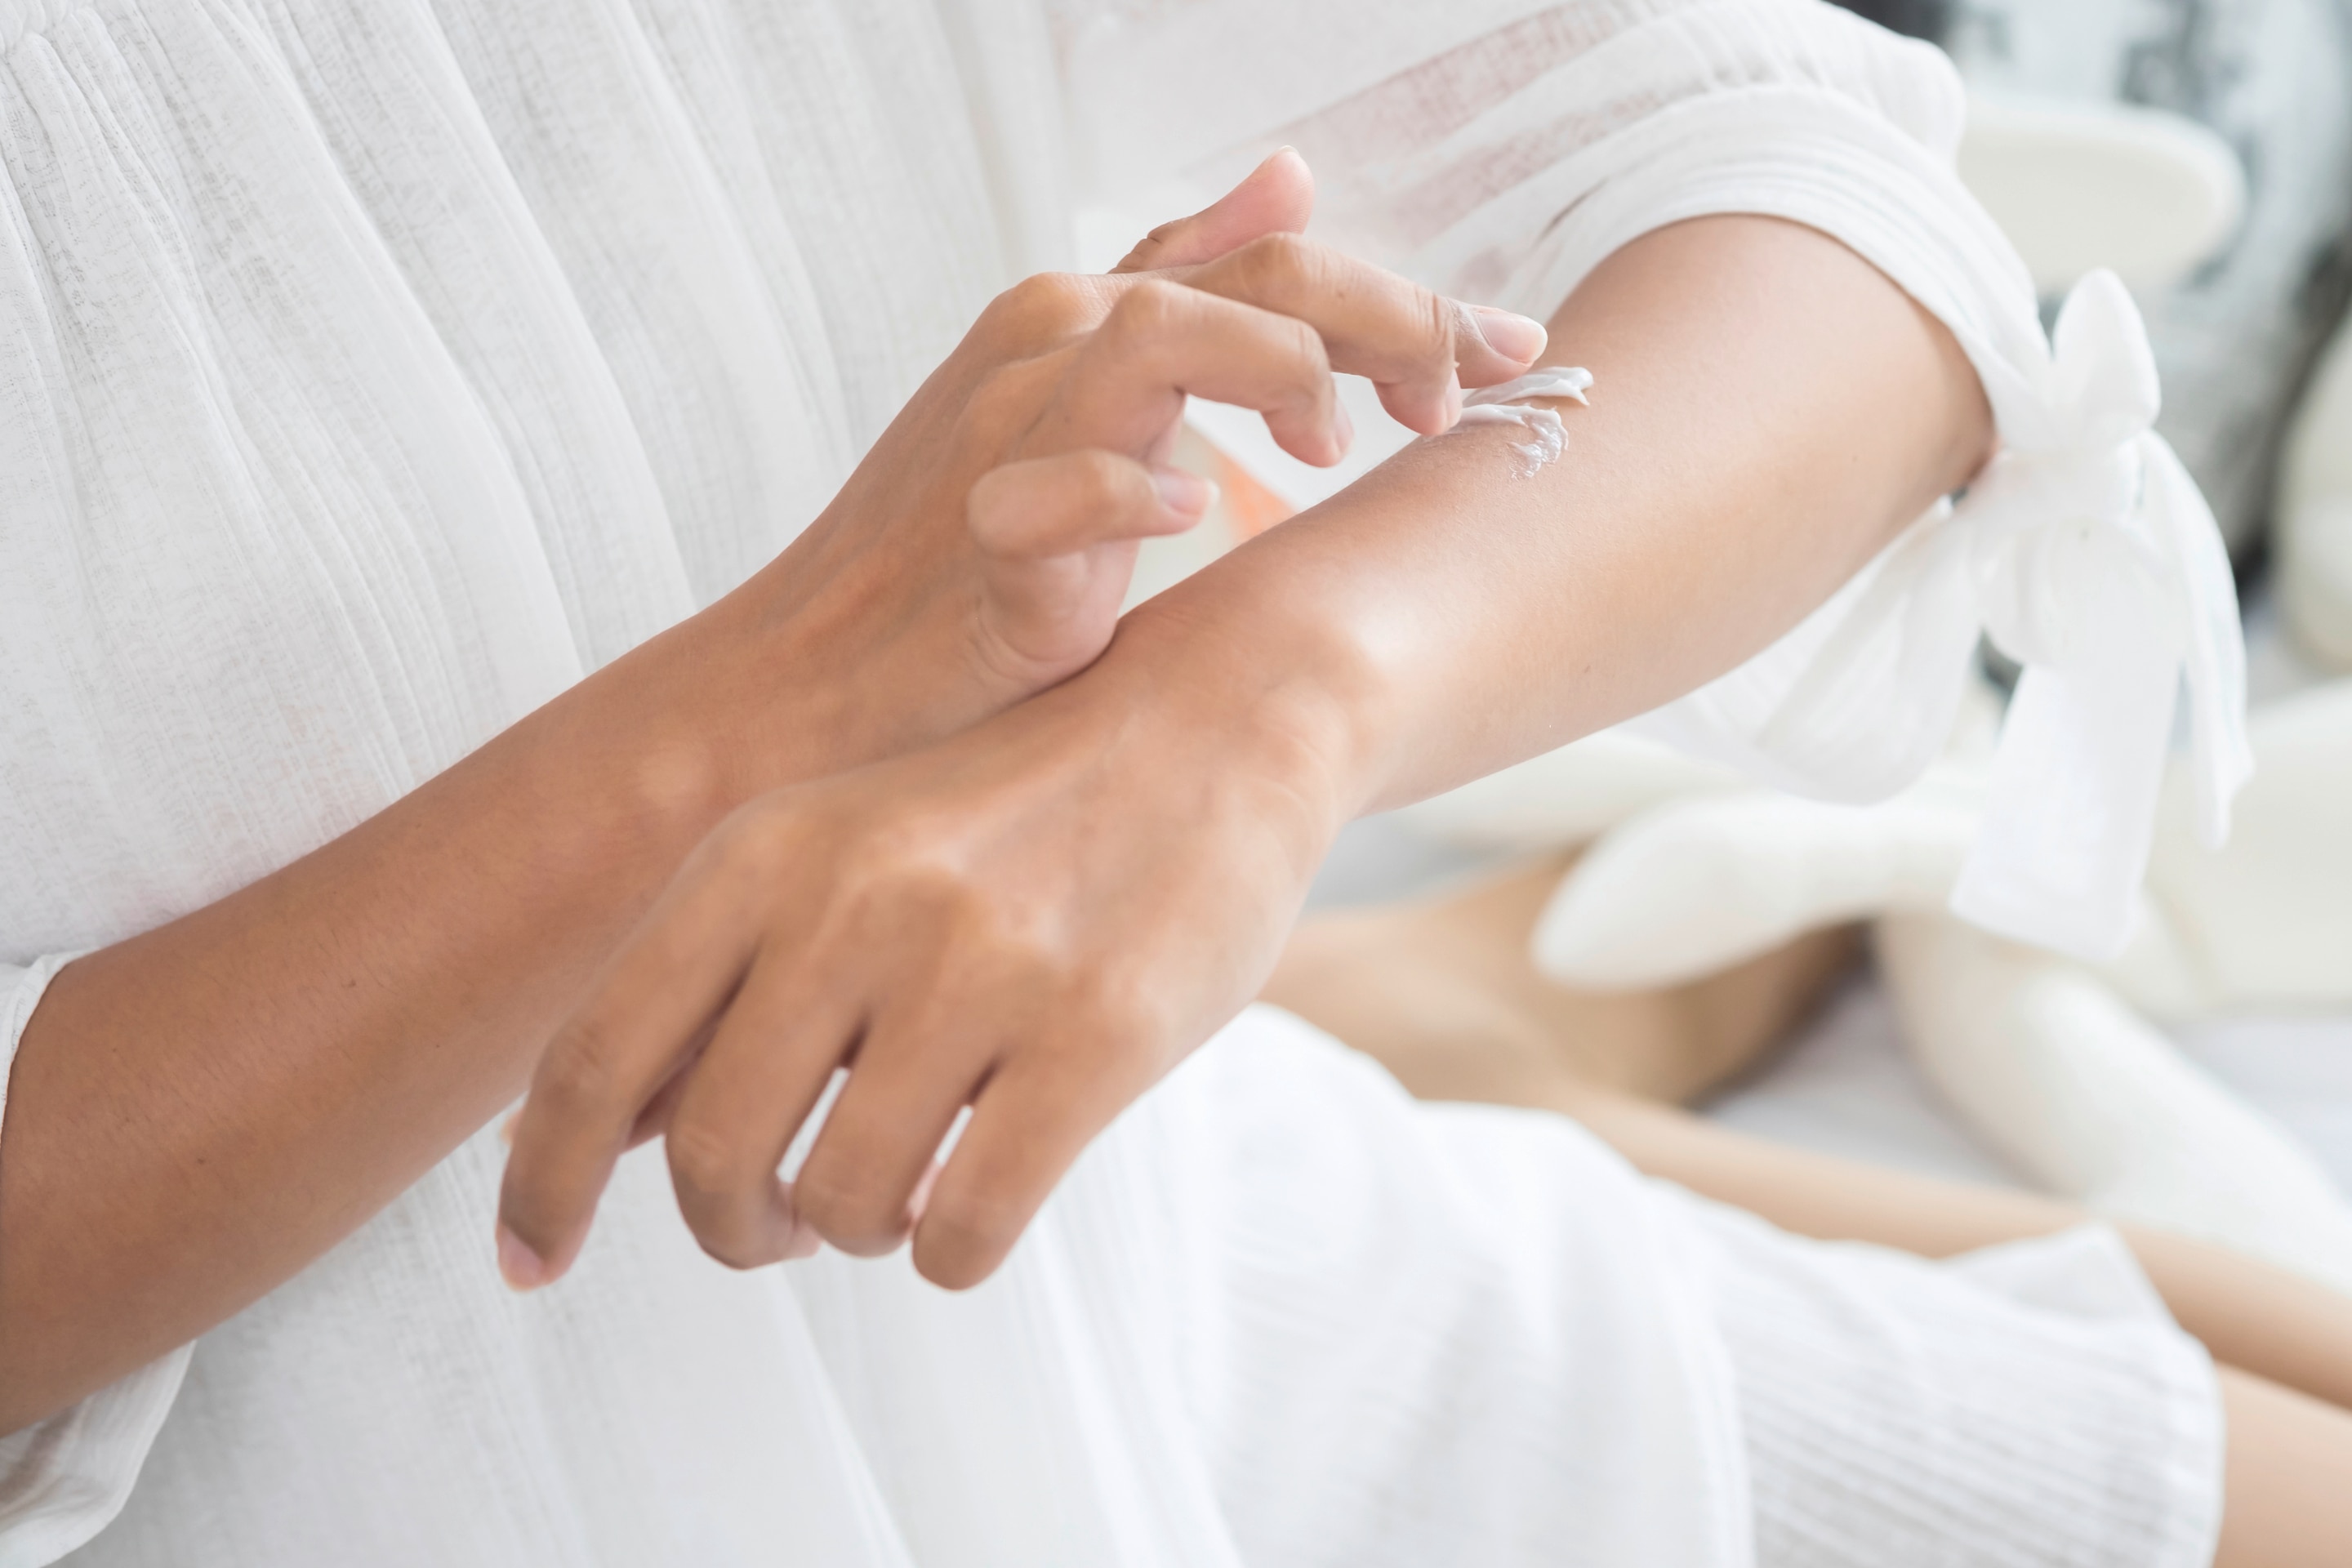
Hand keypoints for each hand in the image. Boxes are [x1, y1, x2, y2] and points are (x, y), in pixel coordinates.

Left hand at [497, 628, 1348, 1290]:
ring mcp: (981, 969)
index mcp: (767, 850)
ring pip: (841, 1207)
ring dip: (856, 1231)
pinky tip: (975, 1197)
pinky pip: (965, 1231)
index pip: (598, 1057)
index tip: (530, 1266)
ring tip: (900, 1184)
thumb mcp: (839, 844)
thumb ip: (718, 974)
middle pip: (709, 1159)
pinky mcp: (1097, 1037)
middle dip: (730, 1230)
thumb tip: (594, 1138)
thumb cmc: (1011, 809)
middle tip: (776, 1227)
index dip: (536, 1186)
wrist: (1219, 721)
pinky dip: (950, 1250)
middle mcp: (856, 903)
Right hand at [709, 148, 1547, 779]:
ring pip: (1160, 337)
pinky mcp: (983, 539)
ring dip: (1281, 372)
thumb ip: (1185, 290)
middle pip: (1250, 282)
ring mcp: (1009, 433)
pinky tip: (1197, 514)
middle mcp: (1053, 344)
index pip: (1275, 263)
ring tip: (1346, 443)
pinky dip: (1134, 492)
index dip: (1406, 299)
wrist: (826, 680)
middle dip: (1390, 321)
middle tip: (1476, 391)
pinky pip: (1061, 490)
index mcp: (1091, 315)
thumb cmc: (959, 554)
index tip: (1514, 356)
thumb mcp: (1090, 399)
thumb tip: (1290, 176)